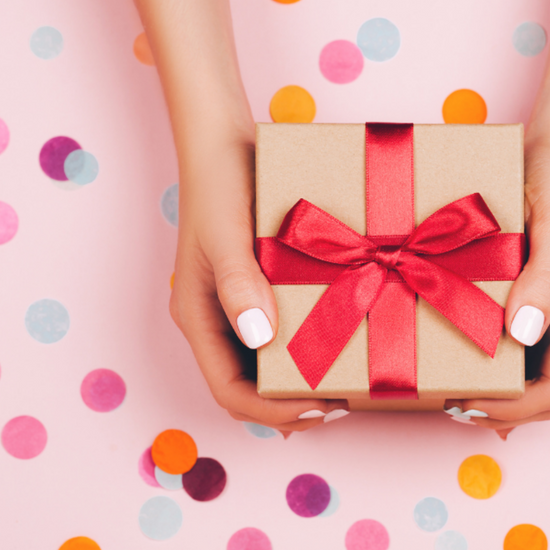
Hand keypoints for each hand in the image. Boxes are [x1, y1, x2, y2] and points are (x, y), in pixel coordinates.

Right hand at [168, 135, 347, 431]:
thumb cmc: (219, 182)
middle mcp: (219, 320)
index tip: (320, 409)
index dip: (272, 411)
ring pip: (270, 363)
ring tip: (349, 381)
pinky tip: (346, 341)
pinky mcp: (265, 287)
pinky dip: (311, 343)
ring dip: (303, 378)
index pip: (229, 391)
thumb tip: (261, 336)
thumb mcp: (225, 233)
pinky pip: (287, 328)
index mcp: (200, 317)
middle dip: (292, 404)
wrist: (226, 138)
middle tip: (344, 402)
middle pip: (251, 387)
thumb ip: (239, 284)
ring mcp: (242, 305)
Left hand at [445, 136, 549, 431]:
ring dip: (486, 386)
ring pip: (521, 371)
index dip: (513, 409)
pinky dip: (478, 356)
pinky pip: (504, 340)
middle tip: (445, 403)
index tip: (467, 404)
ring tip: (440, 386)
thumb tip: (522, 333)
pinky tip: (447, 355)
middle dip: (496, 407)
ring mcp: (544, 310)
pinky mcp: (523, 294)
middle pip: (538, 391)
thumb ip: (543, 278)